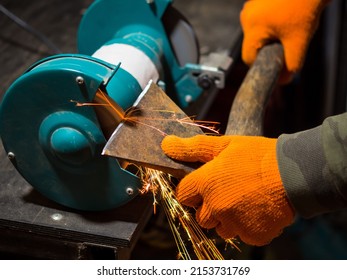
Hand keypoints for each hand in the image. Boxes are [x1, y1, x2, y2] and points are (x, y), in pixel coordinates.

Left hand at [161, 135, 294, 245]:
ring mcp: (234, 223)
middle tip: (227, 191)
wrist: (294, 172)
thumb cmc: (257, 155)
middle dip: (208, 206)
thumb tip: (166, 144)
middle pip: (200, 215)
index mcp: (205, 183)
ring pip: (219, 228)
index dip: (192, 190)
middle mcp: (215, 206)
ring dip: (226, 218)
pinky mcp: (251, 235)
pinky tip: (255, 209)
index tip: (204, 184)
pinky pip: (240, 234)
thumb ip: (193, 148)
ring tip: (242, 200)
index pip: (183, 195)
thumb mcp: (224, 145)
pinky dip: (245, 225)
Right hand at [240, 0, 329, 83]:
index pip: (248, 58)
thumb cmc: (304, 7)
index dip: (262, 64)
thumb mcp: (299, 41)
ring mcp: (249, 8)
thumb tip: (283, 81)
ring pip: (256, 34)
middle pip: (253, 45)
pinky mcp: (255, 3)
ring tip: (286, 26)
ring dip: (269, 36)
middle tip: (286, 40)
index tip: (275, 62)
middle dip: (268, 48)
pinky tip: (283, 18)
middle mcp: (246, 17)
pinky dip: (270, 24)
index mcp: (252, 27)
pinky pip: (259, 22)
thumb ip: (291, 65)